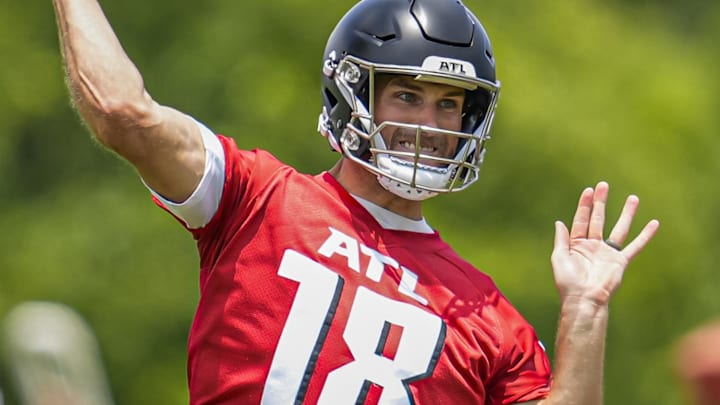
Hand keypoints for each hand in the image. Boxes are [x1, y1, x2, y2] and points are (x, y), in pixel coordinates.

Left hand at [551, 181, 659, 305]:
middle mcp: (593, 246)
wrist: (584, 299)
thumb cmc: (568, 281)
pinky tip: (654, 223)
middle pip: (598, 219)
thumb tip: (559, 222)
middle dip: (601, 202)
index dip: (585, 205)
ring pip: (619, 228)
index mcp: (577, 244)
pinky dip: (645, 235)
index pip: (581, 220)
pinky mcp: (620, 261)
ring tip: (633, 198)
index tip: (589, 190)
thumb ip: (561, 239)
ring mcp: (608, 252)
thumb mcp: (559, 257)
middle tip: (604, 185)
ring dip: (626, 213)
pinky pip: (635, 246)